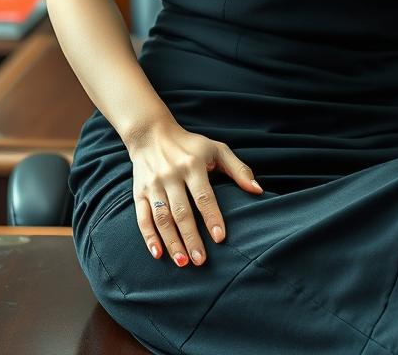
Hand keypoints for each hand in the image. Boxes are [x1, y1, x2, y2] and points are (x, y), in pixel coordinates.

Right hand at [126, 120, 262, 266]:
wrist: (151, 134)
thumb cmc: (190, 145)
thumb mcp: (217, 149)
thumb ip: (238, 169)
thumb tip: (258, 190)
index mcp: (192, 164)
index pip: (203, 195)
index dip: (212, 217)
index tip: (220, 237)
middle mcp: (171, 175)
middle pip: (182, 211)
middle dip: (191, 238)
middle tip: (201, 260)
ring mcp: (153, 185)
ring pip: (162, 218)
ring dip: (172, 242)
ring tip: (183, 263)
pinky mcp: (139, 192)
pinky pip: (142, 217)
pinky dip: (148, 237)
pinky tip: (158, 253)